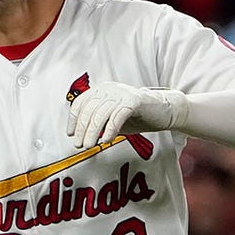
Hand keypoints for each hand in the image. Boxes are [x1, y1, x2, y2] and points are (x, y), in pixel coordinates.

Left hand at [67, 81, 187, 148]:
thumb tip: (79, 136)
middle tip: (80, 145)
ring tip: (90, 145)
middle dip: (82, 130)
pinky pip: (117, 116)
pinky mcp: (134, 100)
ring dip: (92, 132)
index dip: (73, 120)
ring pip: (100, 114)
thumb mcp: (111, 119)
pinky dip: (110, 130)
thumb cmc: (136, 116)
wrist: (164, 111)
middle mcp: (109, 89)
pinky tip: (106, 140)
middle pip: (88, 110)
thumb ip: (97, 123)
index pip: (80, 104)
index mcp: (101, 90)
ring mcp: (121, 93)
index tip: (71, 134)